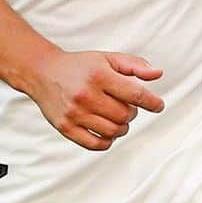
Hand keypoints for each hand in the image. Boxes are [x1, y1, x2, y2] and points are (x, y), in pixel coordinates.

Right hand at [29, 49, 164, 150]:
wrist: (43, 72)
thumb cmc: (80, 66)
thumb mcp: (107, 58)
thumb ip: (134, 65)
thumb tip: (158, 75)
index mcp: (99, 75)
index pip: (135, 94)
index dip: (152, 102)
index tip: (158, 106)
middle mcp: (86, 94)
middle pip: (126, 115)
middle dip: (132, 112)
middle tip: (126, 105)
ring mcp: (75, 113)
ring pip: (113, 131)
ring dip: (121, 127)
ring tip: (117, 117)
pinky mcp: (65, 127)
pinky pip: (96, 144)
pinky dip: (107, 140)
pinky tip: (106, 130)